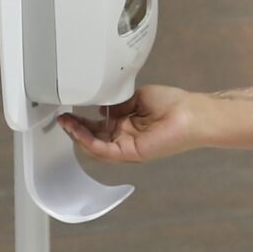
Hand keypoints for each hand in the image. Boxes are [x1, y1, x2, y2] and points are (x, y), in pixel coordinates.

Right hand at [55, 83, 200, 163]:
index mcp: (126, 126)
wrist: (191, 113)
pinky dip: (90, 142)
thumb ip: (118, 104)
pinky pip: (105, 151)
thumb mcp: (138, 98)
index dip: (81, 121)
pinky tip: (79, 131)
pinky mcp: (132, 152)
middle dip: (75, 129)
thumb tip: (102, 105)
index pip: (97, 127)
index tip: (68, 112)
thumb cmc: (174, 105)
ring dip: (78, 136)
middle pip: (93, 138)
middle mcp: (125, 139)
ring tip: (66, 123)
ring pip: (95, 147)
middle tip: (61, 118)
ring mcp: (127, 147)